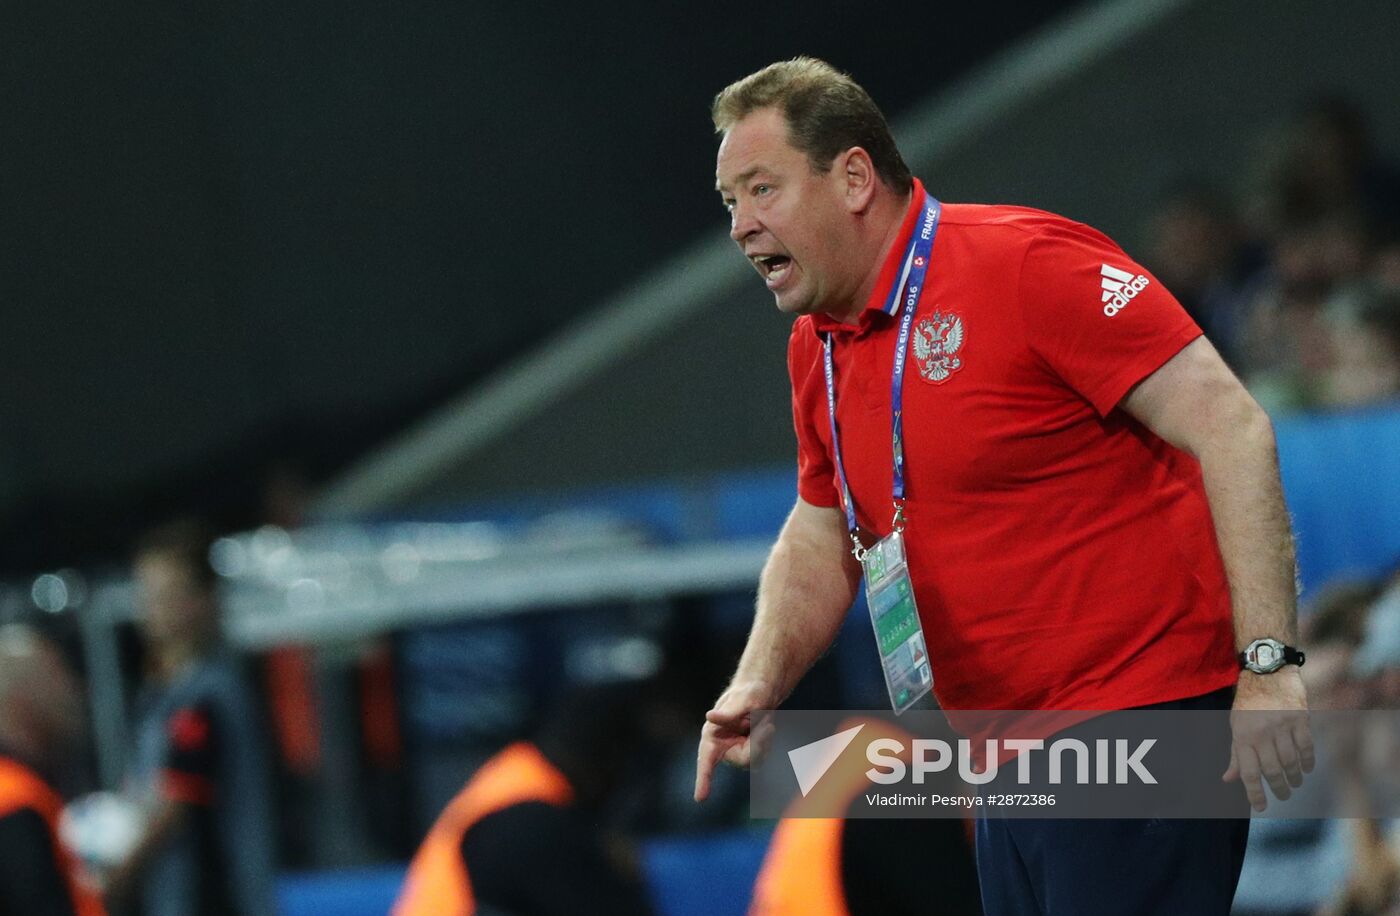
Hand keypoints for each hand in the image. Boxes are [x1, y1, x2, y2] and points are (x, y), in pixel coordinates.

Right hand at [694, 680, 774, 801]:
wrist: (762, 692)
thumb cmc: (750, 692)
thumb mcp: (743, 699)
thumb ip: (727, 712)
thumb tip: (710, 717)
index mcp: (713, 734)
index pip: (706, 760)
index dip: (703, 780)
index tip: (700, 799)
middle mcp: (721, 746)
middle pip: (743, 760)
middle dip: (758, 745)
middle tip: (768, 725)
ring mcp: (735, 750)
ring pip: (755, 760)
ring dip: (764, 741)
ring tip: (766, 721)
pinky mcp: (748, 752)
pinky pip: (762, 756)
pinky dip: (767, 741)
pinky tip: (766, 727)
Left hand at [1222, 667, 1313, 810]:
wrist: (1267, 671)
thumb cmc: (1248, 701)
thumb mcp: (1235, 725)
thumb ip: (1236, 753)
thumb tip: (1229, 779)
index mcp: (1243, 736)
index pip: (1248, 773)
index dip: (1254, 793)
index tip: (1261, 807)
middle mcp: (1262, 733)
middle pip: (1273, 771)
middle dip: (1279, 788)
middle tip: (1284, 796)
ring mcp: (1282, 726)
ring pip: (1291, 761)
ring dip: (1294, 777)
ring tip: (1295, 783)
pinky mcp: (1300, 719)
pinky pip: (1306, 747)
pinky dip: (1308, 761)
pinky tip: (1307, 768)